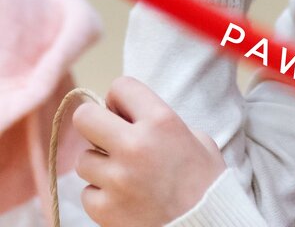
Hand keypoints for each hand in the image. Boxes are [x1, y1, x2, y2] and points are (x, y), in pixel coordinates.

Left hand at [72, 76, 227, 226]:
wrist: (204, 223)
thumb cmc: (204, 180)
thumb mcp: (194, 137)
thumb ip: (161, 122)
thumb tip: (129, 117)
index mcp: (161, 121)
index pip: (121, 86)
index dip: (120, 98)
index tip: (124, 111)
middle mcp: (135, 145)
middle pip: (84, 117)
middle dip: (94, 123)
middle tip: (107, 135)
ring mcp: (117, 179)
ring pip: (84, 159)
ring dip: (100, 164)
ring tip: (124, 173)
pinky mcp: (104, 210)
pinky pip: (88, 193)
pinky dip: (102, 194)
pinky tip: (123, 196)